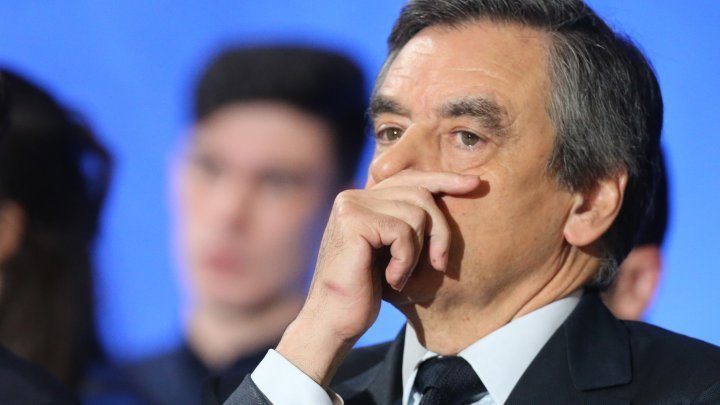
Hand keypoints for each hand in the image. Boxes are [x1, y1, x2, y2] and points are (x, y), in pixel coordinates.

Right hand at [276, 170, 479, 385]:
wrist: (334, 321)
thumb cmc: (366, 292)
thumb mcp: (394, 251)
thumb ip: (409, 222)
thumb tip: (454, 191)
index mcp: (363, 199)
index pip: (410, 178)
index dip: (444, 180)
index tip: (474, 184)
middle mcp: (354, 196)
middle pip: (419, 192)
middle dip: (440, 230)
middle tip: (439, 264)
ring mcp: (351, 206)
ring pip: (416, 213)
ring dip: (419, 252)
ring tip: (402, 276)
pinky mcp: (353, 221)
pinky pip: (403, 232)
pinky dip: (406, 261)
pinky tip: (392, 279)